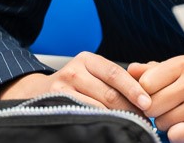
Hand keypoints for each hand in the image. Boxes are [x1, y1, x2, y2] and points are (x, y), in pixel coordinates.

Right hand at [0, 52, 150, 114]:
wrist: (36, 91)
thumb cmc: (75, 83)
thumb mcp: (92, 72)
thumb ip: (116, 77)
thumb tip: (146, 92)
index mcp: (88, 59)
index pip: (116, 73)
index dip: (133, 89)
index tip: (148, 103)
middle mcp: (74, 71)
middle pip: (108, 92)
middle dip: (129, 107)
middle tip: (143, 119)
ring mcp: (61, 88)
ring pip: (97, 106)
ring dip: (117, 117)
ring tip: (130, 124)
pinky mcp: (54, 104)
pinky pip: (82, 114)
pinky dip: (98, 121)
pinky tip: (108, 125)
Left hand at [129, 56, 183, 142]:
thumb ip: (156, 70)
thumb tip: (130, 70)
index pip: (144, 84)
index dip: (145, 94)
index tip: (156, 96)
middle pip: (150, 106)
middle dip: (156, 111)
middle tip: (171, 107)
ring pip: (161, 122)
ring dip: (168, 123)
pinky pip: (175, 136)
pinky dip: (179, 134)